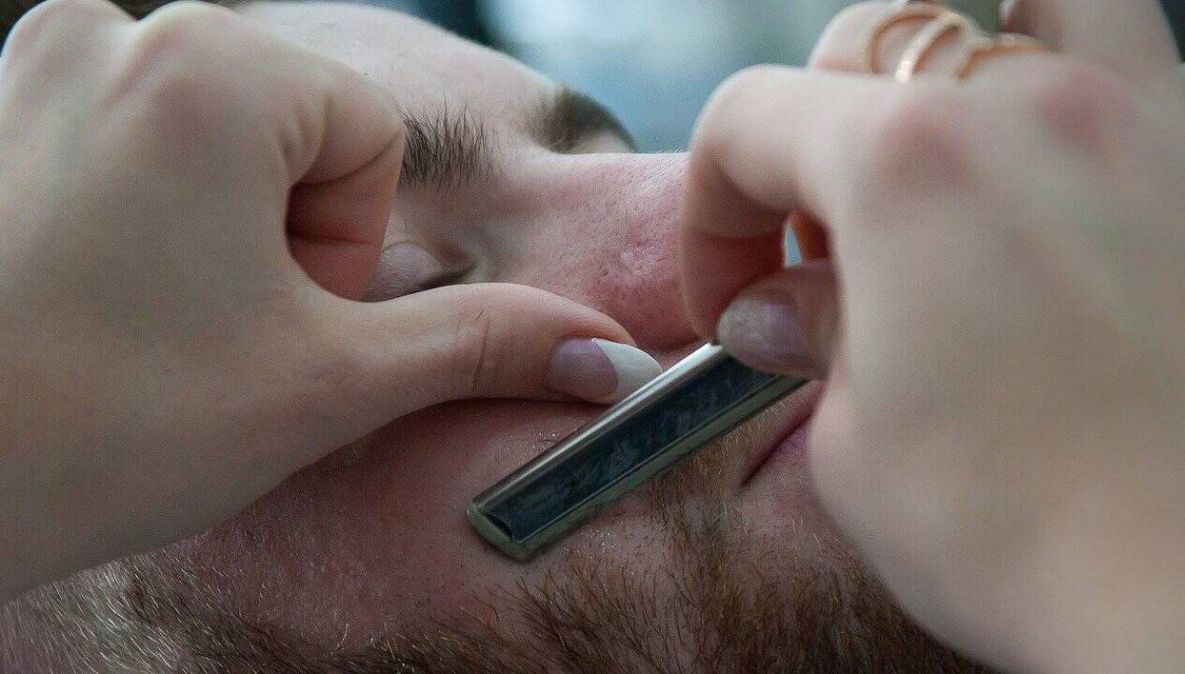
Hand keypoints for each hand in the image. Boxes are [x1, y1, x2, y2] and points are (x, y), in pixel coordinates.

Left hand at [0, 0, 656, 601]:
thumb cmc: (101, 426)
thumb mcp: (329, 383)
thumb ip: (482, 344)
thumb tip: (605, 354)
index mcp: (212, 68)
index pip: (370, 139)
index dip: (346, 253)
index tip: (270, 321)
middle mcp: (117, 29)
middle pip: (295, 132)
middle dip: (283, 241)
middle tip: (208, 332)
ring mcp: (38, 58)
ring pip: (217, 138)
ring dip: (218, 231)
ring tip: (148, 317)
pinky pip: (135, 137)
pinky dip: (147, 212)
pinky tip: (95, 291)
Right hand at [682, 0, 1184, 669]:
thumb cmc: (1032, 538)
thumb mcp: (854, 442)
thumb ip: (811, 338)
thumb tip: (779, 307)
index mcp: (908, 166)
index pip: (748, 121)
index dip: (710, 213)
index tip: (730, 297)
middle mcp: (1032, 110)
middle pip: (865, 45)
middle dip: (807, 149)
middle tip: (816, 259)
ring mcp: (1145, 125)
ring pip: (1021, 10)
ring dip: (950, 69)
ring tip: (934, 164)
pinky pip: (1136, 73)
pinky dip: (1072, 102)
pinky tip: (1052, 195)